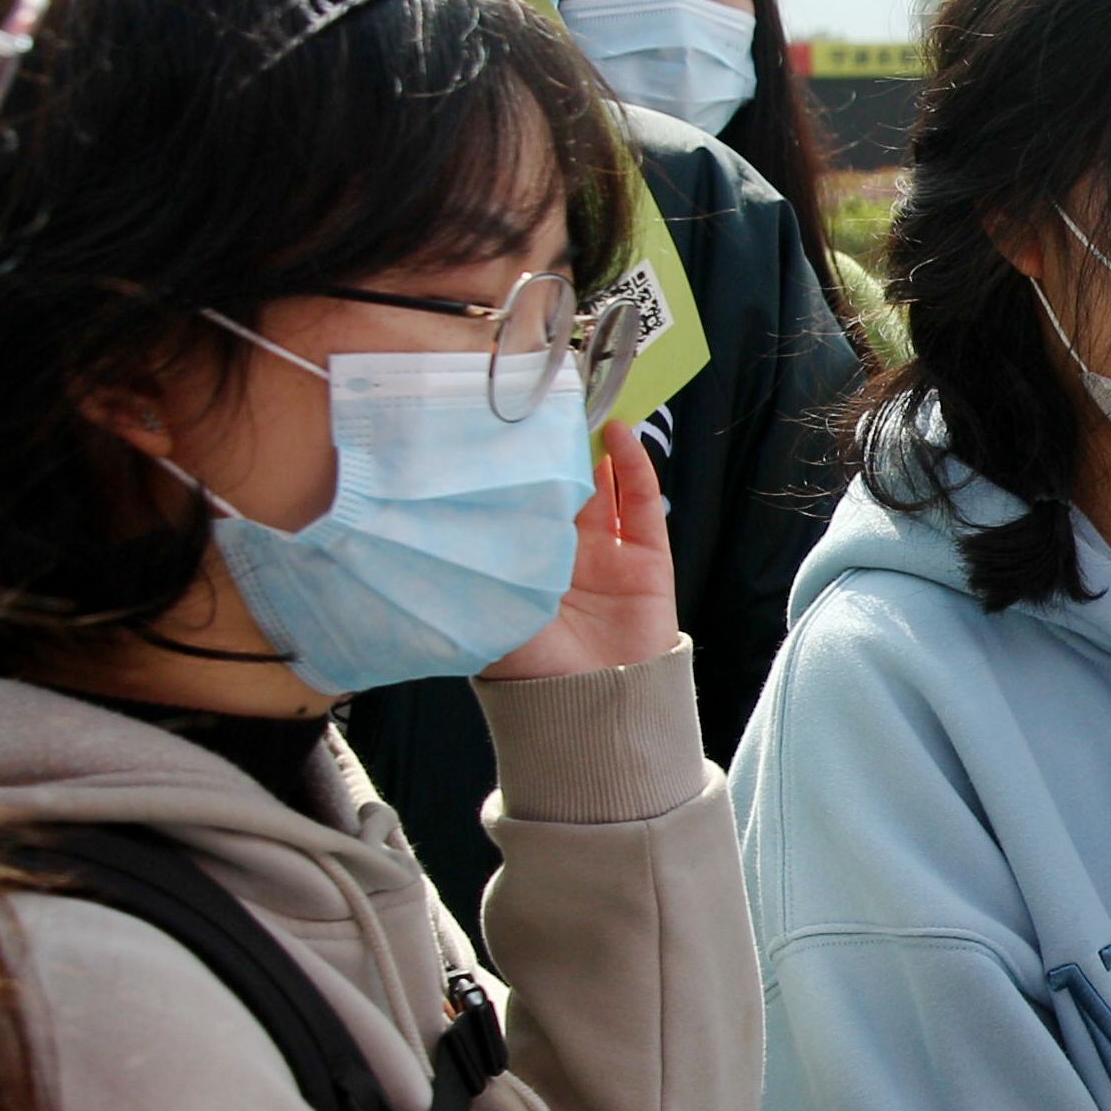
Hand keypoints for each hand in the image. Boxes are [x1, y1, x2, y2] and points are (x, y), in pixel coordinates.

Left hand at [485, 426, 675, 680]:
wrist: (588, 709)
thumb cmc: (529, 667)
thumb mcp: (489, 600)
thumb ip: (485, 553)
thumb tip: (463, 498)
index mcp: (521, 564)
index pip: (519, 501)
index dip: (518, 463)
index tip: (505, 420)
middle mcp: (564, 555)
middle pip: (561, 486)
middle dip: (554, 447)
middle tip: (543, 401)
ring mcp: (608, 556)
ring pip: (602, 486)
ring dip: (594, 446)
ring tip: (582, 403)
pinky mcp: (648, 561)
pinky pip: (641, 503)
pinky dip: (633, 466)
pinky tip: (618, 433)